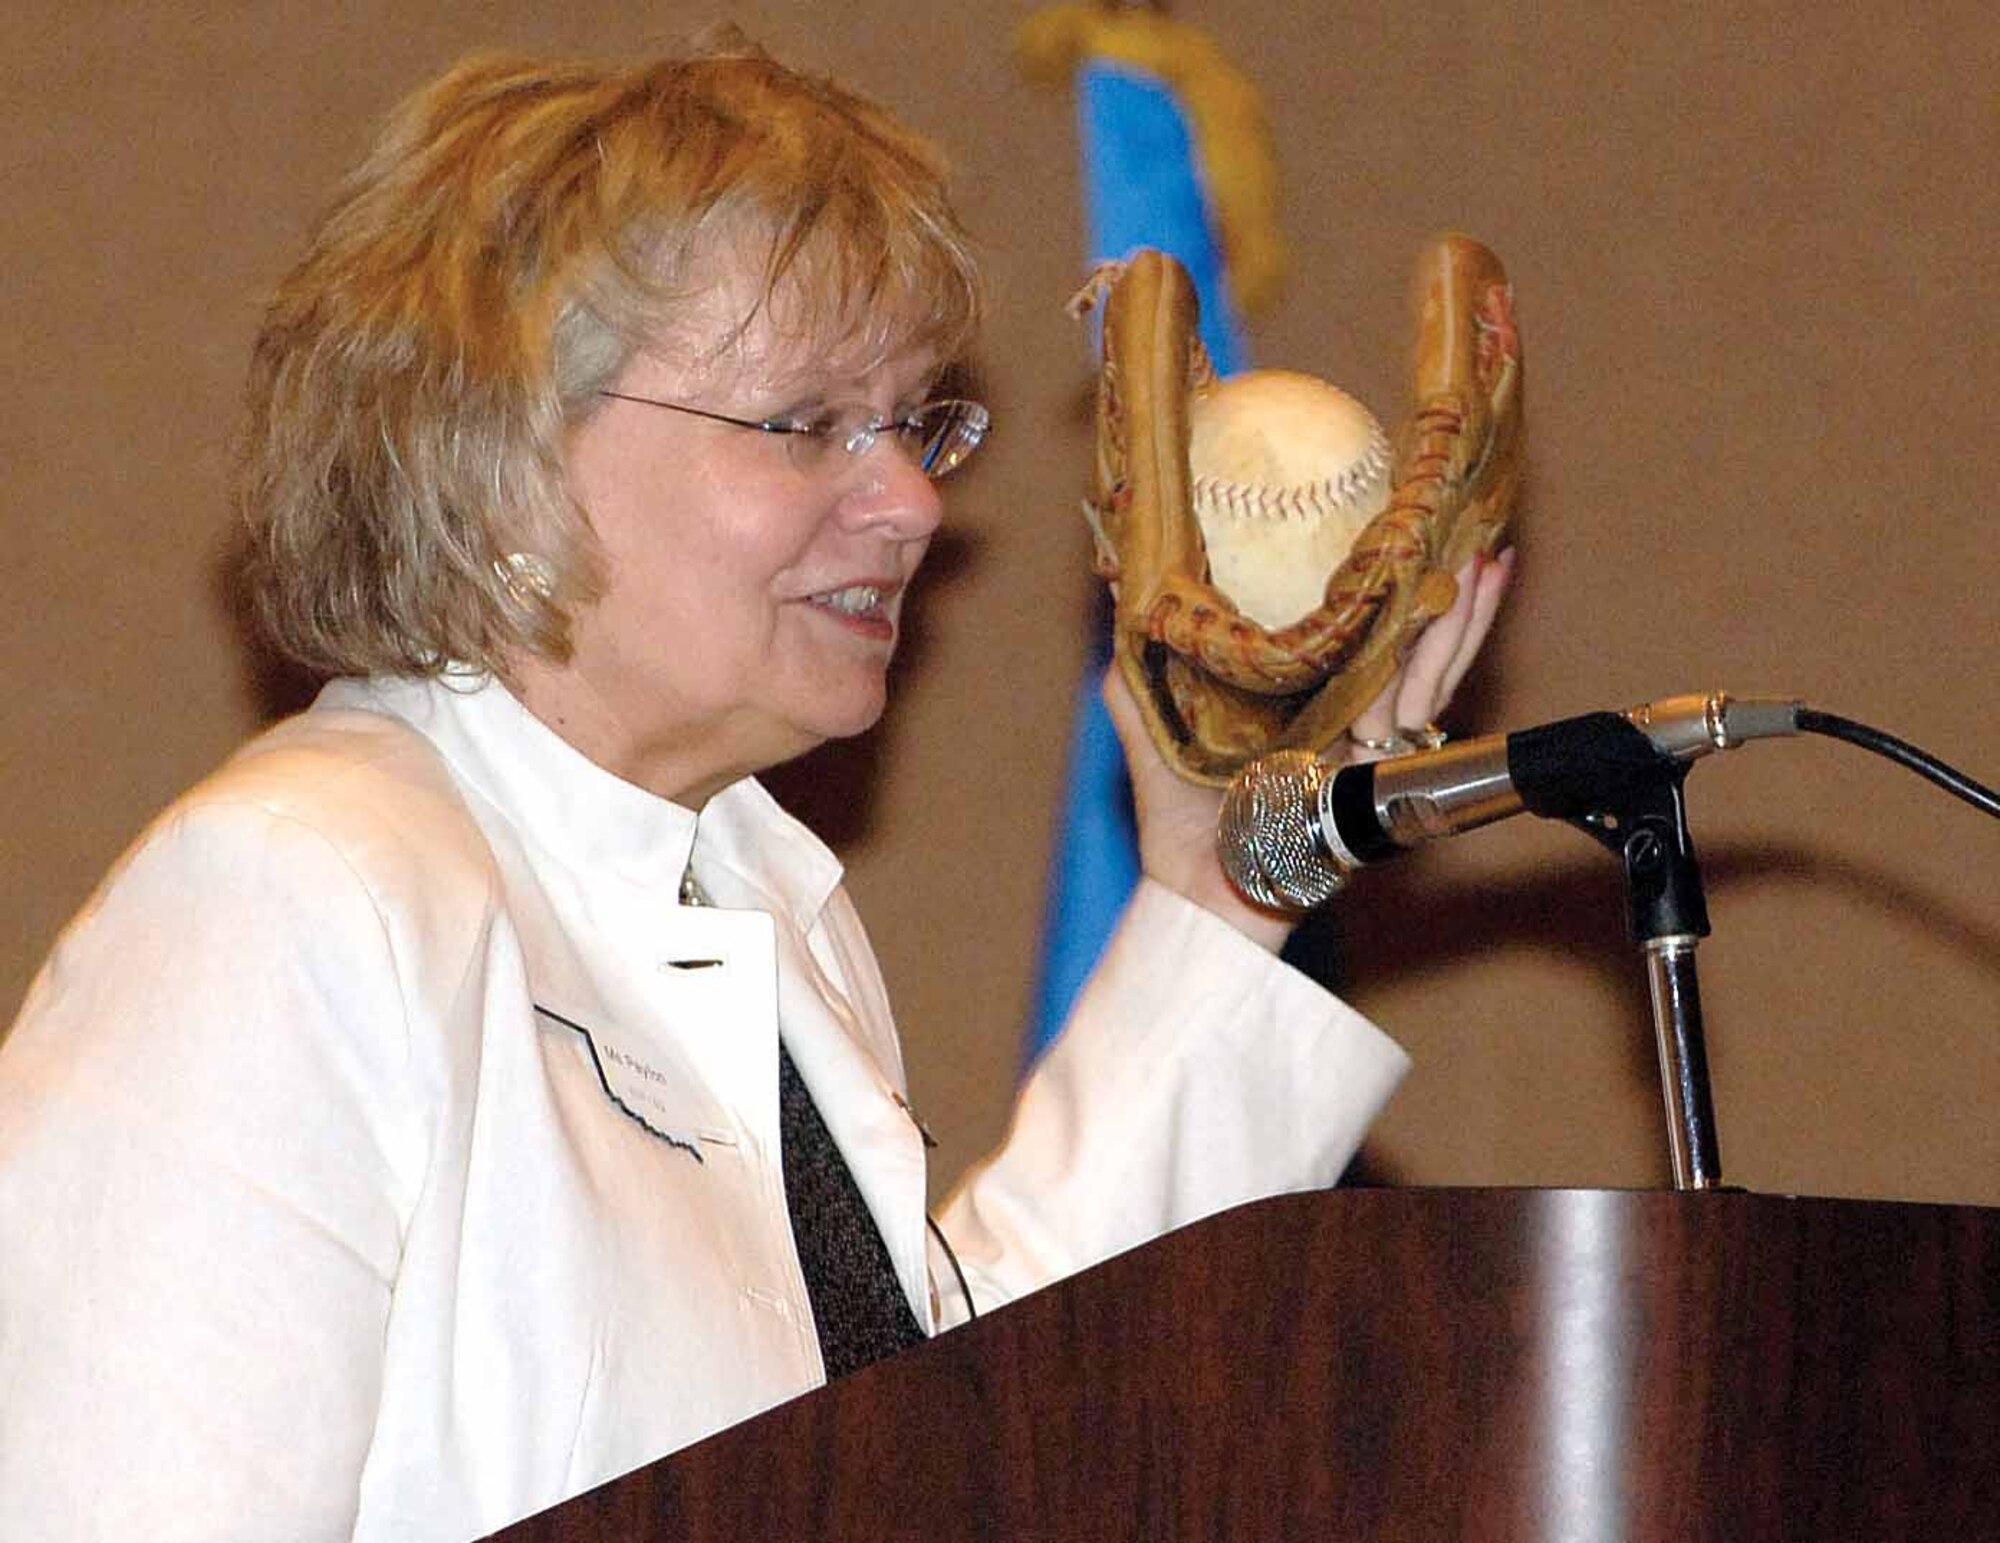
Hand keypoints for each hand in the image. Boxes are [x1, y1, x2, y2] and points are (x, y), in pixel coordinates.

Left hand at [1102, 550, 1513, 950]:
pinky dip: (1439, 660)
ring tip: (1487, 558)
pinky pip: (1413, 707)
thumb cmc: (1177, 814)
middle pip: (1407, 639)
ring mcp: (1366, 745)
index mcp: (1301, 696)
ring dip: (1461, 611)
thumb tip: (1118, 590)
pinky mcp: (1376, 770)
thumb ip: (1137, 665)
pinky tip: (1461, 613)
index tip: (1405, 526)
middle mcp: (1343, 715)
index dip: (1384, 583)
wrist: (1197, 887)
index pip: (1356, 630)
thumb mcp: (1152, 721)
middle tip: (1471, 522)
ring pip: (1428, 666)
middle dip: (1444, 584)